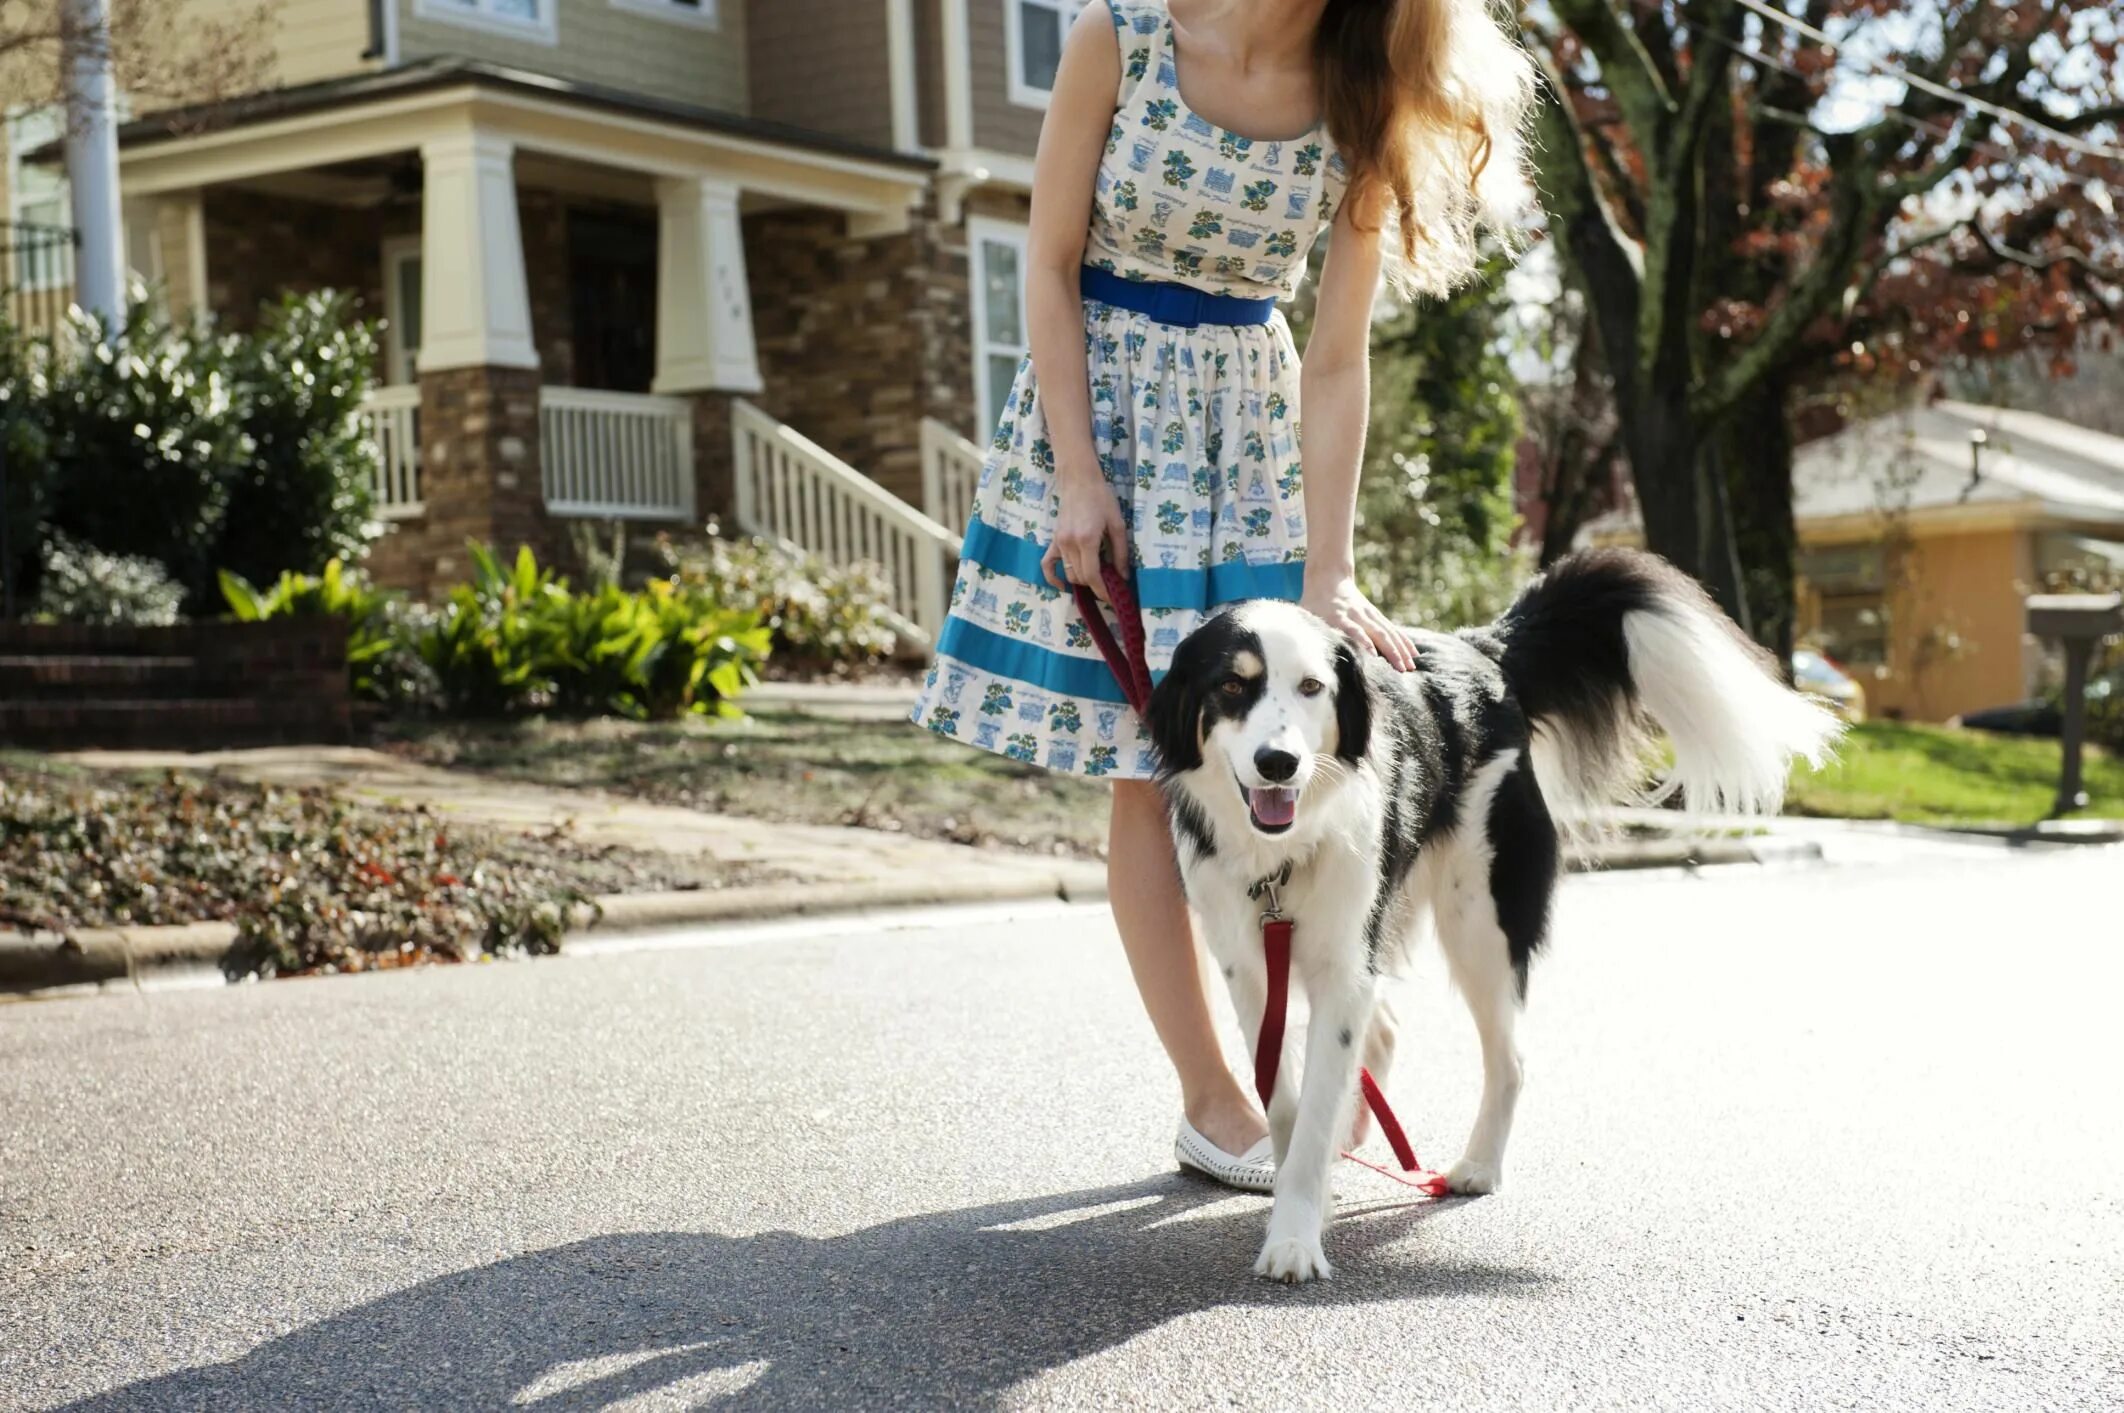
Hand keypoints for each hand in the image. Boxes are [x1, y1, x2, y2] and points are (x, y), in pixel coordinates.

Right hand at [1040, 463, 1129, 601]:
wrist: (1079, 480)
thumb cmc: (1102, 498)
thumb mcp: (1117, 524)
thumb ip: (1120, 552)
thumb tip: (1122, 576)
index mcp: (1087, 540)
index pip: (1092, 576)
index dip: (1102, 591)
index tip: (1113, 598)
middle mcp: (1070, 544)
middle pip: (1081, 578)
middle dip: (1095, 586)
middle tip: (1110, 586)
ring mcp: (1059, 543)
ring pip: (1069, 573)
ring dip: (1082, 580)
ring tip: (1096, 578)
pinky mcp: (1054, 540)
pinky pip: (1047, 564)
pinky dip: (1053, 578)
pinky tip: (1062, 585)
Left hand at [1301, 569, 1416, 671]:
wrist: (1328, 578)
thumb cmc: (1313, 603)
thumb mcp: (1306, 616)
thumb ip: (1307, 633)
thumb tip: (1300, 656)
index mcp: (1338, 616)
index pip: (1352, 629)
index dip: (1362, 641)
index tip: (1372, 655)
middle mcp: (1357, 615)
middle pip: (1377, 633)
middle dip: (1390, 651)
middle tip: (1401, 669)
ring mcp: (1368, 614)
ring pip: (1388, 632)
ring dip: (1400, 649)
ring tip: (1411, 666)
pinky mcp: (1375, 615)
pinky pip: (1392, 629)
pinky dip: (1403, 640)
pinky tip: (1414, 653)